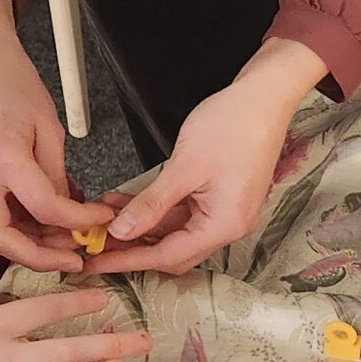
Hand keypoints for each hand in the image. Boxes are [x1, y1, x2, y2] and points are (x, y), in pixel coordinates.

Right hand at [0, 0, 110, 272]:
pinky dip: (17, 226)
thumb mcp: (48, 126)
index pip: (44, 206)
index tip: (99, 221)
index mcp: (1, 152)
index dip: (77, 221)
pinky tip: (45, 226)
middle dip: (37, 257)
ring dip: (28, 245)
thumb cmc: (10, 79)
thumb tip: (67, 211)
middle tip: (73, 258)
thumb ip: (57, 175)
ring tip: (65, 243)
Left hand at [89, 39, 327, 275]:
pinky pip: (184, 215)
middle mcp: (230, 227)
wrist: (263, 100)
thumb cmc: (232, 126)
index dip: (130, 260)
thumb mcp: (184, 167)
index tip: (98, 261)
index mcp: (225, 225)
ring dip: (142, 228)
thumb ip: (151, 204)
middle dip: (135, 249)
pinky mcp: (222, 200)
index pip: (169, 255)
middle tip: (96, 244)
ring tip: (105, 217)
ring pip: (177, 233)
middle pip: (175, 252)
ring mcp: (227, 214)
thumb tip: (121, 231)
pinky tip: (129, 203)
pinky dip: (157, 212)